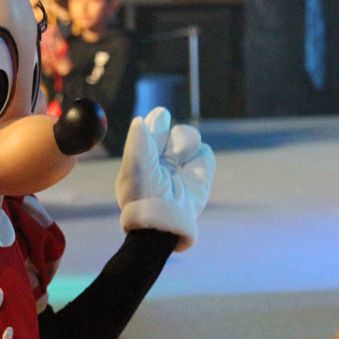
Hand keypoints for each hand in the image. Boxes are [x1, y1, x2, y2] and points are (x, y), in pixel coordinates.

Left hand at [115, 107, 213, 250]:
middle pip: (171, 131)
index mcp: (142, 157)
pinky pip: (204, 152)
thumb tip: (139, 120)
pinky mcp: (200, 176)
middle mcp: (161, 160)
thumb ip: (137, 143)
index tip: (161, 115)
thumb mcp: (133, 169)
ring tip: (175, 161)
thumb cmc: (141, 197)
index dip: (157, 121)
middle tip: (165, 144)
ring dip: (184, 143)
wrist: (161, 223)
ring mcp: (181, 167)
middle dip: (170, 133)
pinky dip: (199, 157)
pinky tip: (188, 170)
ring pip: (188, 137)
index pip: (151, 130)